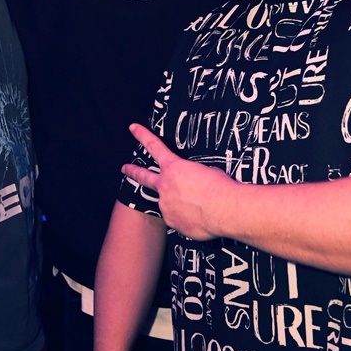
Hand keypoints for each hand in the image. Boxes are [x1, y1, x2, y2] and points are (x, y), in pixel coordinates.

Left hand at [122, 123, 233, 239]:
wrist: (225, 210)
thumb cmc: (221, 187)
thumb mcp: (207, 172)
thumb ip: (194, 177)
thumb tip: (193, 188)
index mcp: (174, 168)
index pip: (155, 147)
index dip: (143, 136)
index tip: (133, 128)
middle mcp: (165, 186)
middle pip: (143, 177)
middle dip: (133, 171)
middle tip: (125, 168)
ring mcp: (166, 206)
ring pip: (168, 203)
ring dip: (178, 203)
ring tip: (198, 206)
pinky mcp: (172, 222)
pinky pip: (179, 219)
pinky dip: (188, 218)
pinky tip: (201, 218)